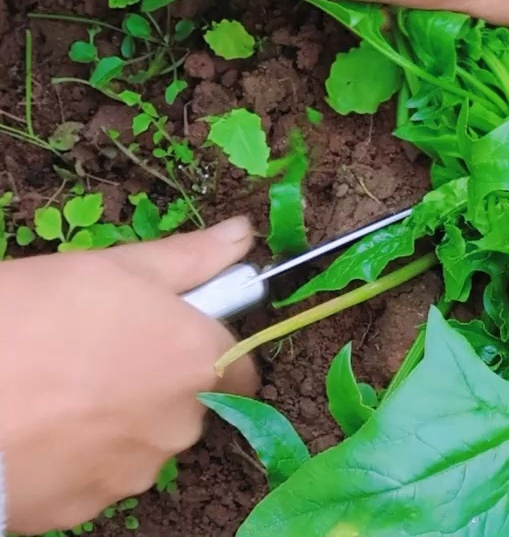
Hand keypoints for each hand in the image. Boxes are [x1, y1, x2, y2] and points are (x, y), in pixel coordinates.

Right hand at [0, 218, 257, 533]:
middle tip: (99, 350)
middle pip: (190, 403)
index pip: (241, 367)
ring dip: (119, 420)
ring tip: (59, 388)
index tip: (171, 333)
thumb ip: (189, 259)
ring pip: (143, 442)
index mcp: (199, 361)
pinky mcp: (86, 508)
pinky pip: (97, 476)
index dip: (209, 348)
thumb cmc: (31, 319)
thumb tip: (241, 235)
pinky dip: (78, 456)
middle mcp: (181, 424)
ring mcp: (134, 473)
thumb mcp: (113, 269)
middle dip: (157, 380)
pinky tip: (41, 427)